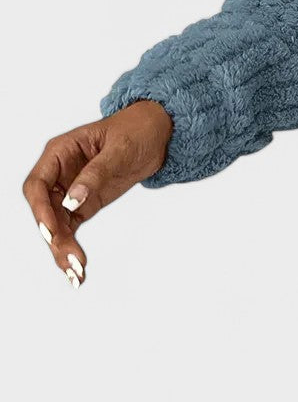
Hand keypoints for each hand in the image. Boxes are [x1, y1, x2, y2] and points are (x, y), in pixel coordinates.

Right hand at [22, 100, 172, 287]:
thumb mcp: (120, 148)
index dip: (40, 209)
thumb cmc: (136, 129)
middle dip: (53, 236)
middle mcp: (59, 174)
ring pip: (56, 225)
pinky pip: (71, 229)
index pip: (37, 185)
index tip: (50, 229)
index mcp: (60, 152)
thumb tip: (72, 200)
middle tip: (69, 258)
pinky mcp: (85, 204)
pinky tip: (76, 267)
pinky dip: (72, 248)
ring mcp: (70, 191)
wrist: (157, 133)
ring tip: (74, 272)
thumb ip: (96, 173)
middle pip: (44, 210)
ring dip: (61, 249)